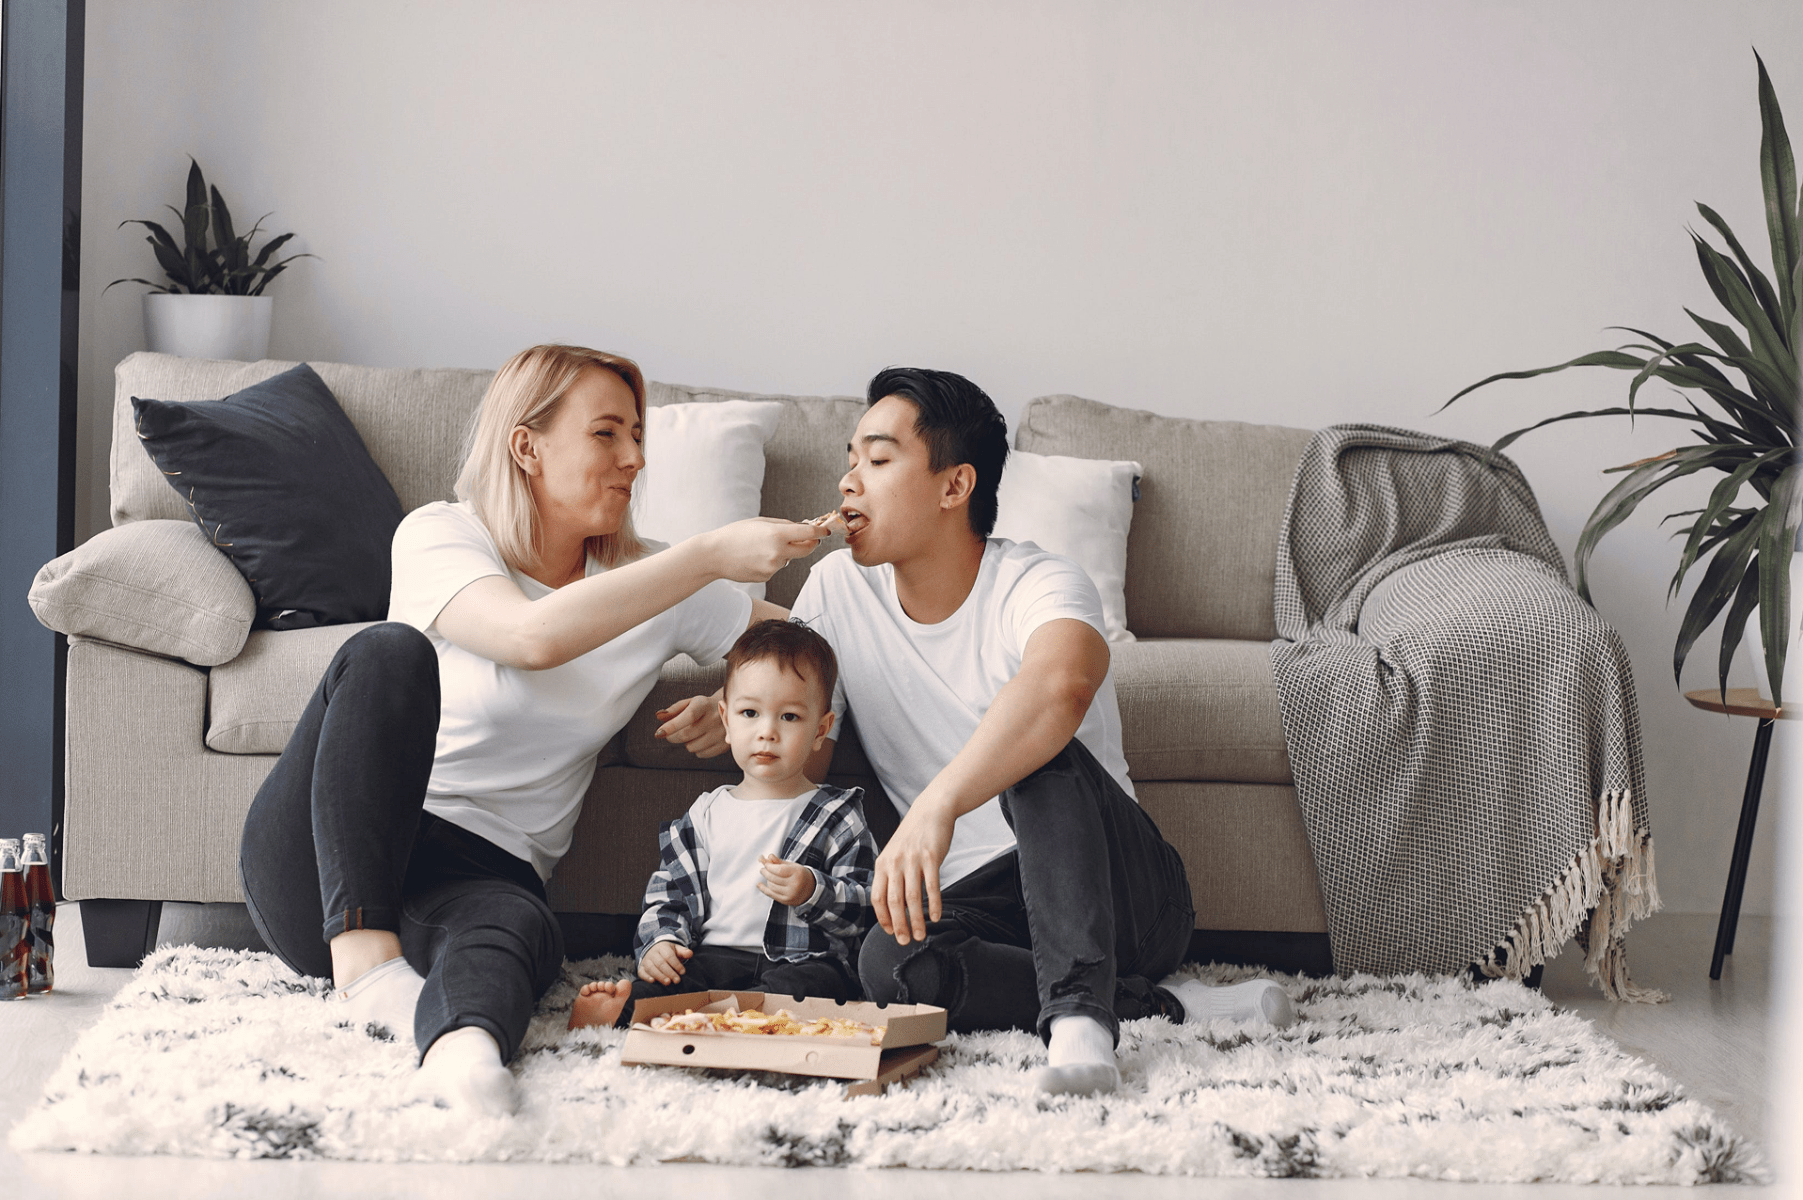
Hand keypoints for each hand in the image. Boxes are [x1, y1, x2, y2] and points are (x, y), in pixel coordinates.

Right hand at [638, 940, 692, 984]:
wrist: (654, 949)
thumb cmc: (668, 952)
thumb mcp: (676, 949)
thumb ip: (683, 952)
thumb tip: (690, 953)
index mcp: (662, 947)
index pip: (669, 956)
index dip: (676, 964)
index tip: (683, 972)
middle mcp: (653, 953)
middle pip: (660, 963)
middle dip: (669, 972)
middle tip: (677, 980)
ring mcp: (646, 960)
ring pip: (651, 968)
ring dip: (660, 976)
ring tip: (668, 983)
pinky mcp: (641, 967)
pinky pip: (641, 972)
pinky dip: (646, 977)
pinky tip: (653, 981)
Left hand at [655, 692, 727, 756]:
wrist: (731, 710)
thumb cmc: (705, 707)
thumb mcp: (690, 703)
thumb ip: (673, 710)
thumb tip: (659, 716)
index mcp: (704, 705)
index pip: (688, 716)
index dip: (671, 726)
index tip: (658, 733)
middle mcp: (715, 718)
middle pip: (686, 735)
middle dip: (673, 737)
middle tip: (672, 734)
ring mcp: (721, 733)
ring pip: (692, 747)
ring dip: (687, 743)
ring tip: (694, 733)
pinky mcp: (724, 745)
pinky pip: (701, 754)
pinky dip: (697, 749)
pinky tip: (702, 739)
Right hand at [698, 517, 826, 584]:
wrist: (714, 555)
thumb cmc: (736, 534)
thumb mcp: (760, 522)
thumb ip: (784, 525)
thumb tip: (803, 528)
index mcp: (777, 535)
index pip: (809, 535)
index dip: (820, 532)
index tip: (825, 531)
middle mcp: (778, 552)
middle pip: (807, 550)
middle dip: (811, 544)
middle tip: (810, 539)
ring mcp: (773, 567)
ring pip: (789, 559)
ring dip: (785, 553)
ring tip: (761, 547)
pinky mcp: (767, 576)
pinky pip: (776, 567)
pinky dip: (772, 562)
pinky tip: (755, 557)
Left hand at [757, 854, 816, 905]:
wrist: (811, 889)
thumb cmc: (799, 875)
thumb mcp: (792, 866)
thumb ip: (779, 861)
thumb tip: (767, 857)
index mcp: (798, 873)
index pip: (779, 870)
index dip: (769, 866)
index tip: (765, 864)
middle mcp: (795, 884)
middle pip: (774, 878)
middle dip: (766, 872)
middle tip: (763, 869)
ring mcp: (791, 894)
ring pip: (772, 886)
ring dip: (767, 879)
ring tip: (767, 875)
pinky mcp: (786, 901)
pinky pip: (771, 894)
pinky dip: (764, 889)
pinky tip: (759, 884)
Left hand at [871, 796, 955, 945]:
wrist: (930, 811)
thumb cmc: (913, 836)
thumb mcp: (894, 854)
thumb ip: (891, 875)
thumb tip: (891, 904)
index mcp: (882, 864)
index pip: (877, 898)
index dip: (883, 918)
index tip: (890, 932)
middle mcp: (894, 863)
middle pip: (893, 902)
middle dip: (898, 925)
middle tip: (905, 941)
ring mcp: (912, 860)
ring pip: (912, 898)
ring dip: (916, 920)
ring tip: (921, 935)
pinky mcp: (930, 857)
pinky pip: (932, 886)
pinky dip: (934, 904)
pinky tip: (937, 917)